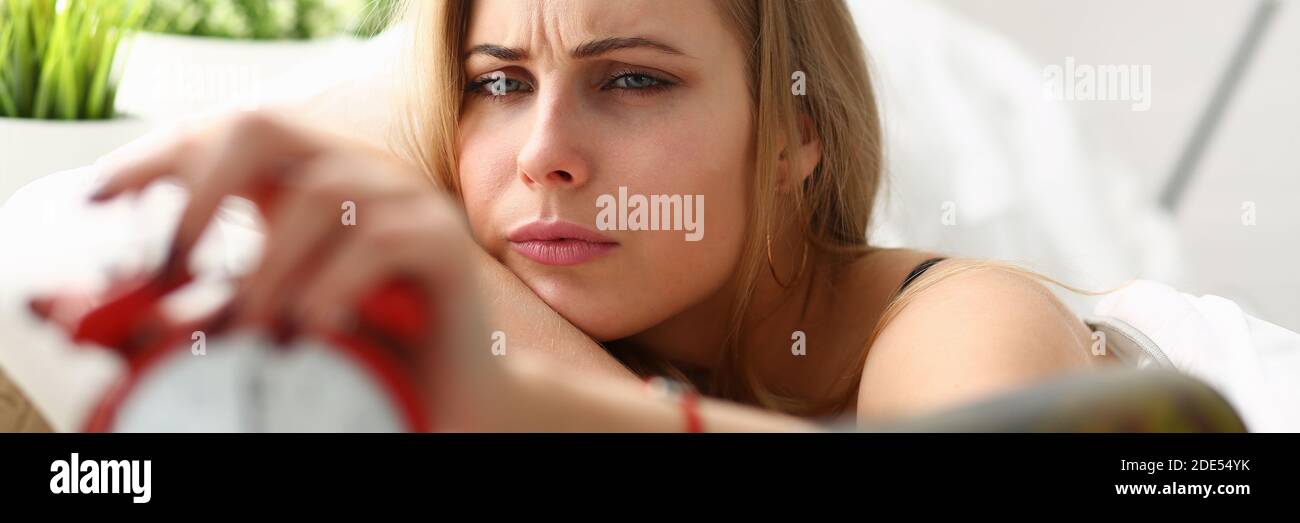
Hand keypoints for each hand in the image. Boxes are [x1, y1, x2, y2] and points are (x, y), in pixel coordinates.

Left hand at [92, 111, 513, 430]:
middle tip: (168, 268)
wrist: (452, 398)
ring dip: (267, 267)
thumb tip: (85, 316)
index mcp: (304, 185)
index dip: (158, 158)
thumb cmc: (356, 361)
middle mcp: (352, 176)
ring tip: (253, 333)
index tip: (99, 200)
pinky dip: (329, 284)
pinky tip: (310, 331)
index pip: (224, 140)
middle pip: (267, 130)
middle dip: (203, 192)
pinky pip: (376, 238)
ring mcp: (401, 200)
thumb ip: (188, 316)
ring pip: (318, 193)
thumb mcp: (259, 329)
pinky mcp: (440, 239)